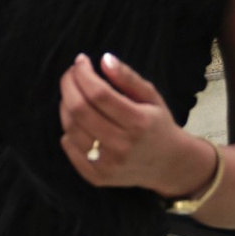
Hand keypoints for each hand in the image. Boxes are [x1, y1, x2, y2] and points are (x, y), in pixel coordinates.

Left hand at [58, 53, 215, 201]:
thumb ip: (128, 77)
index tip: (80, 61)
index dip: (83, 73)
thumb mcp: (151, 97)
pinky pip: (69, 146)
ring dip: (66, 105)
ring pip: (70, 127)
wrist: (168, 164)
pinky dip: (68, 128)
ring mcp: (108, 164)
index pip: (98, 94)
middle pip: (79, 109)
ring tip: (75, 94)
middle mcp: (122, 145)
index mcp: (138, 122)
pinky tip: (78, 120)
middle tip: (71, 74)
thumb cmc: (157, 125)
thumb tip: (104, 59)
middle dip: (69, 85)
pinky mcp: (97, 176)